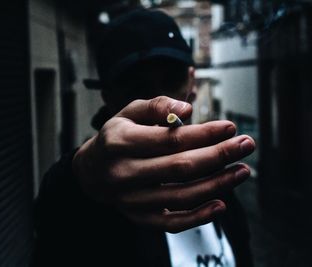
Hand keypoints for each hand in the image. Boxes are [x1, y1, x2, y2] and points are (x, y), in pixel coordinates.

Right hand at [73, 96, 254, 232]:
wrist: (92, 171)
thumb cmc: (116, 137)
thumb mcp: (127, 113)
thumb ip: (156, 106)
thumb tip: (187, 109)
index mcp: (119, 142)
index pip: (169, 139)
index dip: (204, 133)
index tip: (230, 127)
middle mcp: (123, 172)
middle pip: (179, 168)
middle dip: (219, 156)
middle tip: (246, 145)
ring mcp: (130, 199)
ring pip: (180, 196)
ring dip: (217, 185)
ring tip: (242, 171)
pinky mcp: (138, 217)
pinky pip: (170, 223)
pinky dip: (198, 217)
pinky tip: (221, 204)